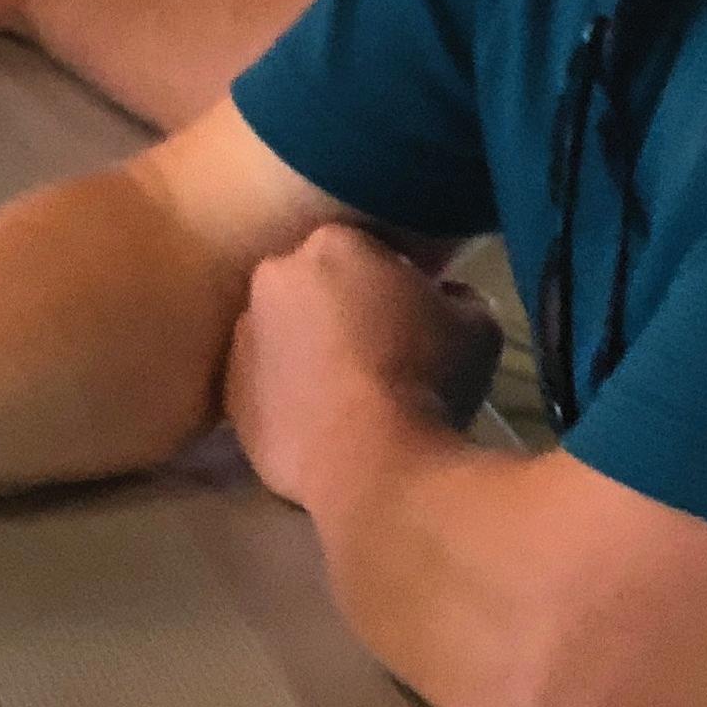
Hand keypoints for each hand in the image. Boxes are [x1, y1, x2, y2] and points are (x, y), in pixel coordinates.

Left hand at [224, 225, 506, 512]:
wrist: (373, 461)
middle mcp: (275, 276)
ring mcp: (243, 334)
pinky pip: (262, 384)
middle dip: (342, 309)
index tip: (411, 313)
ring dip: (308, 352)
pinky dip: (286, 398)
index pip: (363, 249)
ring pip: (281, 334)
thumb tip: (446, 295)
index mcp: (332, 245)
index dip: (391, 281)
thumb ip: (459, 295)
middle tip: (380, 353)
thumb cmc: (427, 380)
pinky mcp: (229, 390)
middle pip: (314, 285)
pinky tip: (322, 426)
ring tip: (348, 395)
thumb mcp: (477, 327)